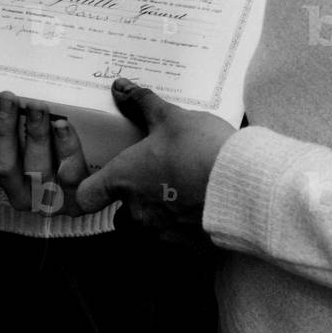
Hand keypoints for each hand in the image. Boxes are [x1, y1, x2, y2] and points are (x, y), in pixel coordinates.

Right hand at [0, 92, 91, 215]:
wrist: (113, 167)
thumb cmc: (59, 139)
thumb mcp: (27, 126)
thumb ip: (9, 111)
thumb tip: (2, 86)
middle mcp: (17, 191)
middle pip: (1, 165)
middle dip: (3, 129)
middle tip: (8, 98)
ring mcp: (46, 199)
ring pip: (33, 169)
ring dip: (34, 134)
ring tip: (38, 106)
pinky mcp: (77, 201)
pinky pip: (69, 174)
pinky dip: (65, 148)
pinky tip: (62, 125)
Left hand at [76, 78, 235, 238]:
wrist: (246, 188)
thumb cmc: (202, 150)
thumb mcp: (172, 118)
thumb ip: (142, 102)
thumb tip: (120, 86)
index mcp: (123, 180)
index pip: (84, 197)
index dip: (90, 189)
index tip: (101, 181)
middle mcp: (136, 212)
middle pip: (119, 217)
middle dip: (132, 204)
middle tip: (153, 183)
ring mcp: (161, 232)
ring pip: (147, 230)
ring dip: (157, 216)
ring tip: (180, 194)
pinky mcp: (188, 246)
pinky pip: (176, 239)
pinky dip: (183, 227)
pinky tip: (201, 207)